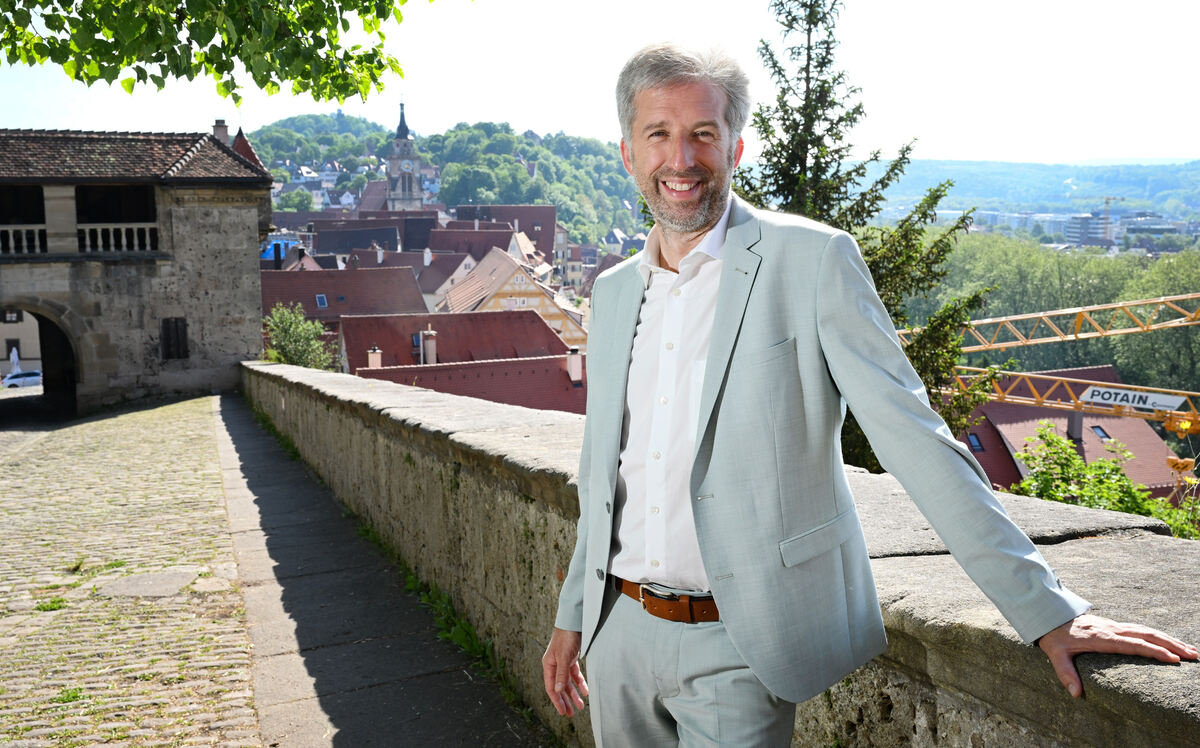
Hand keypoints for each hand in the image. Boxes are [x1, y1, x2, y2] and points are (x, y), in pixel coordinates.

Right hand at [542, 627, 588, 715]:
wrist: (574, 621)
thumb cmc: (566, 637)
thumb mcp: (563, 657)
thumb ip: (561, 675)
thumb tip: (557, 691)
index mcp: (548, 666)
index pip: (551, 688)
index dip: (557, 701)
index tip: (563, 712)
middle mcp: (554, 665)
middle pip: (559, 687)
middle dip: (565, 701)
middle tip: (571, 714)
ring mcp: (563, 662)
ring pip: (568, 682)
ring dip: (574, 694)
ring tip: (580, 705)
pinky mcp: (571, 658)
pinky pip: (575, 675)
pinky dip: (580, 683)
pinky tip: (585, 691)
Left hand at [1038, 613, 1197, 697]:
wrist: (1050, 615)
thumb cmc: (1055, 636)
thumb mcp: (1056, 655)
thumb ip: (1065, 674)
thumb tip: (1076, 694)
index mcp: (1102, 638)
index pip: (1133, 644)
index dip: (1154, 651)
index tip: (1173, 659)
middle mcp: (1112, 630)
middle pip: (1147, 635)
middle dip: (1171, 645)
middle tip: (1193, 655)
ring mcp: (1115, 626)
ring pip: (1147, 631)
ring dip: (1169, 639)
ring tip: (1190, 650)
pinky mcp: (1115, 626)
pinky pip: (1141, 630)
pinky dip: (1158, 635)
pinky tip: (1169, 642)